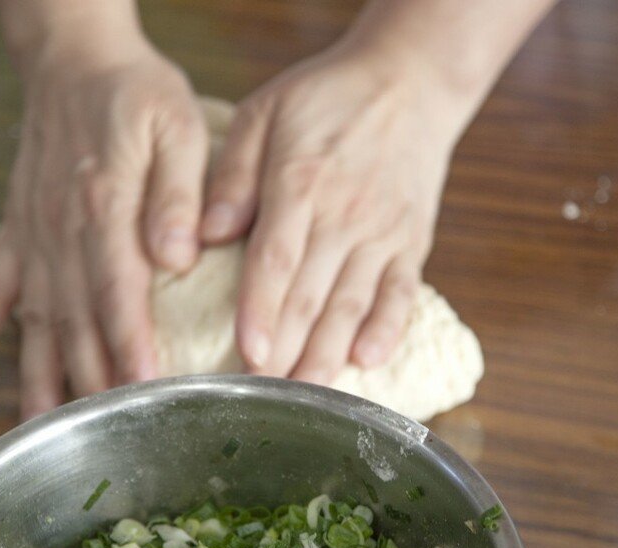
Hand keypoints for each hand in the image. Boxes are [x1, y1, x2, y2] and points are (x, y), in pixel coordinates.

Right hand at [0, 35, 206, 417]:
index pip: (119, 290)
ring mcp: (32, 238)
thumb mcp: (176, 127)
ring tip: (35, 435)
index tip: (143, 389)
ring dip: (35, 378)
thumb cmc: (134, 94)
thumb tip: (177, 256)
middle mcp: (60, 232)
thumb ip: (178, 193)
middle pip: (76, 321)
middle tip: (108, 436)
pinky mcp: (15, 235)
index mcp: (104, 206)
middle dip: (93, 382)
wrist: (74, 61)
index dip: (129, 344)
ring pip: (33, 320)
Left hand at [202, 36, 467, 385]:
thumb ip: (233, 174)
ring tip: (304, 396)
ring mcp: (382, 233)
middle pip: (311, 296)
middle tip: (260, 396)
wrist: (410, 80)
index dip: (262, 310)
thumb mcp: (265, 113)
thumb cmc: (327, 98)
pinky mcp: (411, 243)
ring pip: (352, 305)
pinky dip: (387, 329)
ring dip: (328, 355)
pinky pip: (401, 294)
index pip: (277, 259)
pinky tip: (367, 362)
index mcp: (301, 182)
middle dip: (285, 351)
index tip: (246, 353)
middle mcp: (344, 215)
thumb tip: (205, 233)